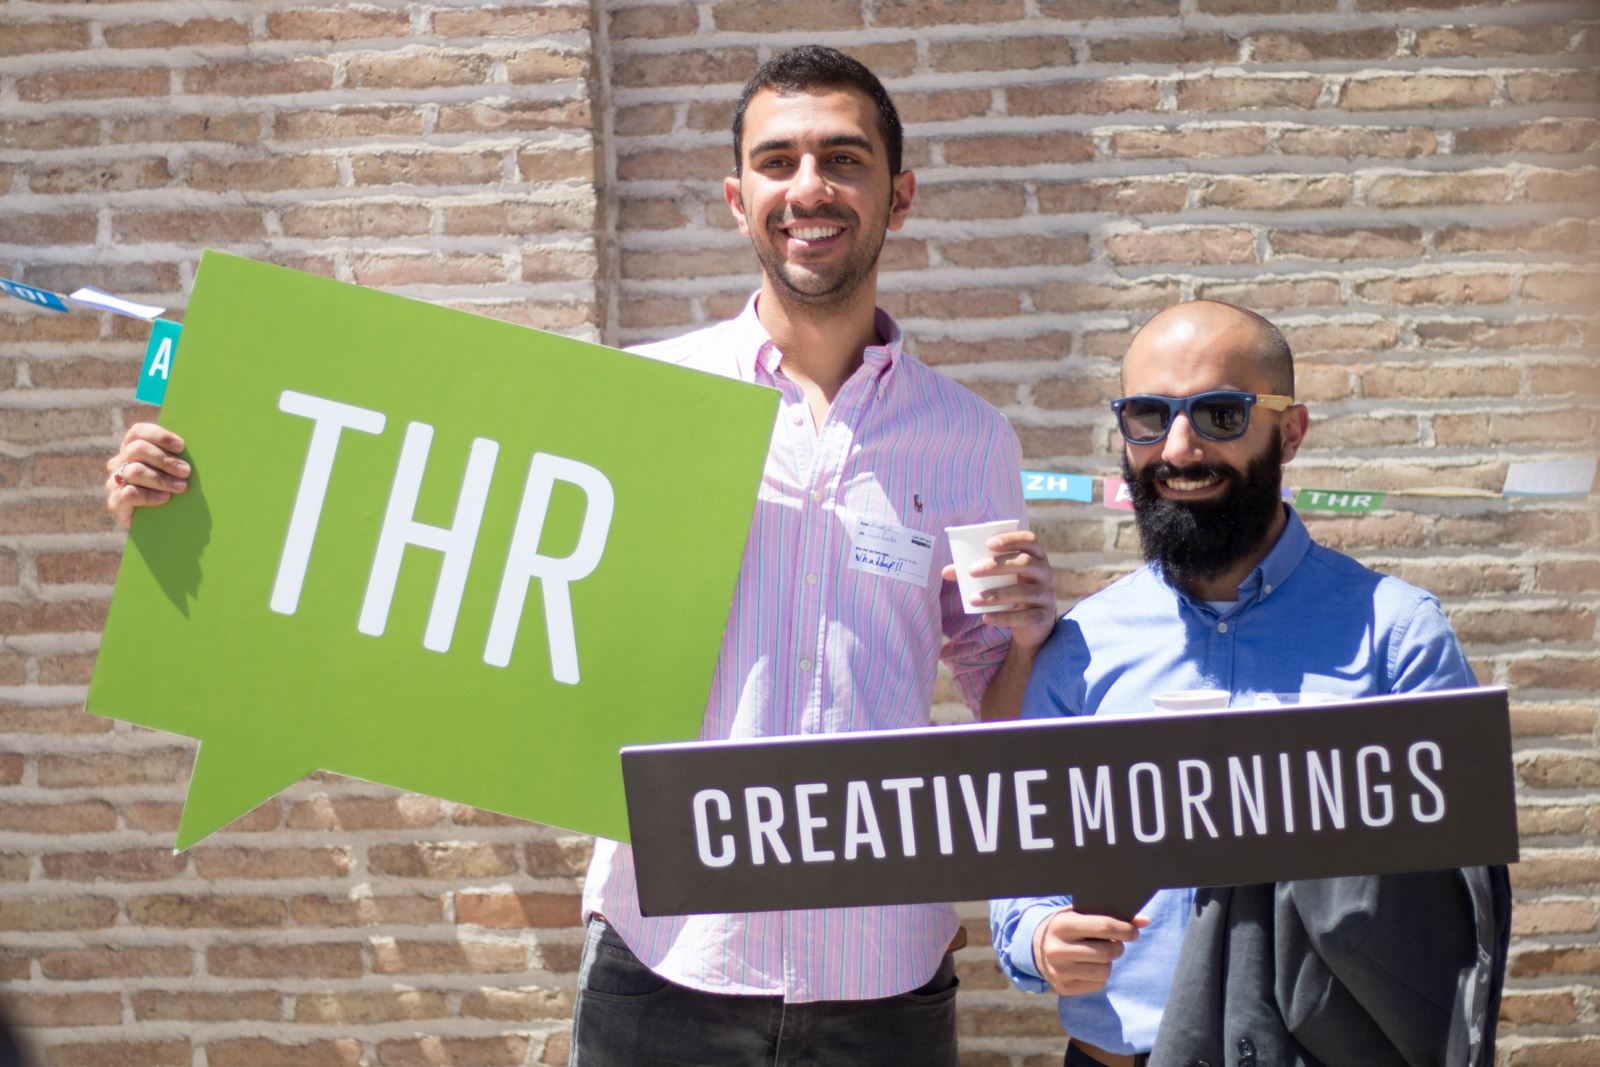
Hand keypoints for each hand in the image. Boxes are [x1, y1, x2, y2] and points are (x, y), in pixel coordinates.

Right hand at [105, 423, 188, 526]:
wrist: (163, 525)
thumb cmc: (175, 491)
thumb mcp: (177, 472)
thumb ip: (179, 457)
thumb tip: (200, 444)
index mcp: (132, 448)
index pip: (138, 432)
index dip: (159, 436)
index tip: (181, 446)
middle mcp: (120, 462)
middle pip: (136, 449)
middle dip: (165, 460)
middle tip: (186, 471)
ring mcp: (115, 482)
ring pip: (134, 472)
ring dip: (161, 479)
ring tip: (181, 487)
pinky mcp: (115, 503)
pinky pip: (128, 494)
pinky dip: (149, 496)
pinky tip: (164, 499)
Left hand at [941, 529, 1056, 651]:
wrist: (1032, 625)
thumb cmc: (1012, 591)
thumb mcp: (998, 579)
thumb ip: (976, 572)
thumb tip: (945, 572)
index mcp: (1036, 557)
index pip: (1030, 540)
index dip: (1011, 539)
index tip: (988, 543)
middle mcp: (1046, 573)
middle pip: (1026, 562)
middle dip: (997, 565)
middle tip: (972, 571)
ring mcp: (1047, 595)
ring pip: (1024, 592)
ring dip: (996, 595)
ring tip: (973, 599)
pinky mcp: (1044, 617)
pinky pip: (1025, 617)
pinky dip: (1004, 618)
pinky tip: (986, 618)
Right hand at [1031, 906, 1149, 996]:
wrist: (1037, 947)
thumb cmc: (1069, 927)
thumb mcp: (1082, 915)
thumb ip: (1112, 916)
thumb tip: (1145, 921)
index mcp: (1061, 924)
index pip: (1104, 926)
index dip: (1125, 929)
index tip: (1134, 932)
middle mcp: (1056, 949)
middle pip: (1107, 952)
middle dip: (1118, 947)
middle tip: (1116, 944)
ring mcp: (1058, 971)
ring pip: (1104, 971)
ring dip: (1109, 963)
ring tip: (1100, 955)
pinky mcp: (1063, 988)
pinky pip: (1098, 984)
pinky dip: (1100, 976)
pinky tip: (1089, 966)